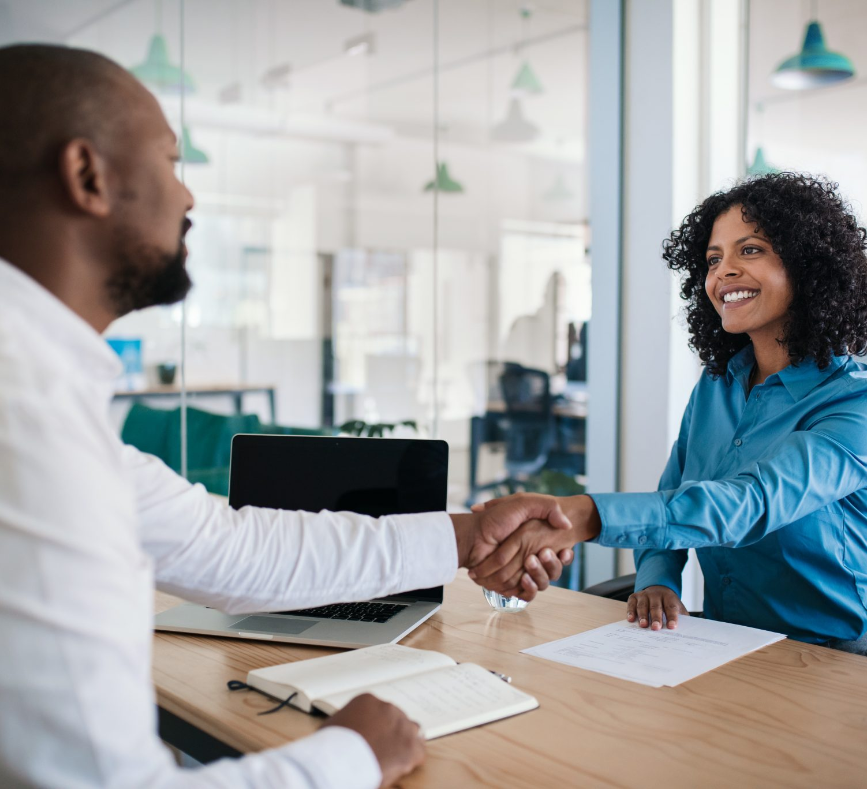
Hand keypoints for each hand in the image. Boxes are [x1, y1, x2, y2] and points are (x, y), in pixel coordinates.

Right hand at [321, 694, 424, 787]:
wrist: (340, 761)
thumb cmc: (331, 746)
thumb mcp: (333, 725)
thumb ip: (346, 721)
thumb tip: (344, 728)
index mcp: (368, 701)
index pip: (378, 710)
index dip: (375, 725)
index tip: (372, 735)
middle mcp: (388, 708)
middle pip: (395, 718)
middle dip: (389, 732)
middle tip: (380, 748)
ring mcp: (402, 726)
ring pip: (410, 731)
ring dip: (402, 742)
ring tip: (392, 756)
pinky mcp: (411, 747)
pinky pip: (419, 750)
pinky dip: (412, 758)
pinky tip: (402, 765)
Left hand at [468, 494, 600, 593]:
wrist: (473, 534)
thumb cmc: (496, 518)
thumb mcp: (523, 502)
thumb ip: (547, 507)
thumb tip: (566, 524)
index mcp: (536, 542)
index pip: (560, 555)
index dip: (565, 555)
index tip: (565, 550)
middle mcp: (531, 558)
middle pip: (553, 571)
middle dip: (553, 564)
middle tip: (545, 553)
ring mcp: (522, 572)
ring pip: (543, 583)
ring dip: (541, 574)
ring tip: (531, 561)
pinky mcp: (512, 585)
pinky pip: (527, 594)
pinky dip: (528, 589)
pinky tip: (525, 578)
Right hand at [626, 585, 688, 629]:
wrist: (658, 590)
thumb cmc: (669, 604)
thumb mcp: (678, 608)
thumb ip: (681, 618)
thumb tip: (686, 632)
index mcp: (669, 597)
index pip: (671, 607)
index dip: (672, 617)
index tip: (672, 627)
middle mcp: (656, 594)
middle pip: (656, 606)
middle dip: (656, 617)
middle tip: (656, 628)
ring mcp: (644, 595)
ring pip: (643, 605)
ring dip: (643, 615)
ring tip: (643, 625)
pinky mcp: (634, 597)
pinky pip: (631, 604)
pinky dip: (630, 611)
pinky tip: (631, 619)